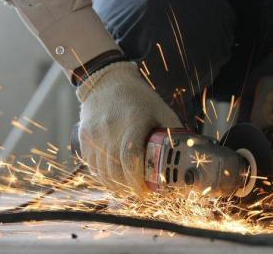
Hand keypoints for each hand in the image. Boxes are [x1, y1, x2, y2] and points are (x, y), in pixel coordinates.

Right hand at [77, 61, 181, 194]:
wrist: (106, 81)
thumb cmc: (138, 97)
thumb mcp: (161, 110)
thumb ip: (173, 132)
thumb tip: (188, 154)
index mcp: (133, 122)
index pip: (131, 159)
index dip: (137, 180)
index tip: (146, 191)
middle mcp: (110, 130)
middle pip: (115, 171)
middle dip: (128, 187)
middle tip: (140, 192)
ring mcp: (94, 134)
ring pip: (101, 172)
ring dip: (115, 185)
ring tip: (127, 188)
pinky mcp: (84, 137)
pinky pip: (91, 165)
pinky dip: (102, 176)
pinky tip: (113, 178)